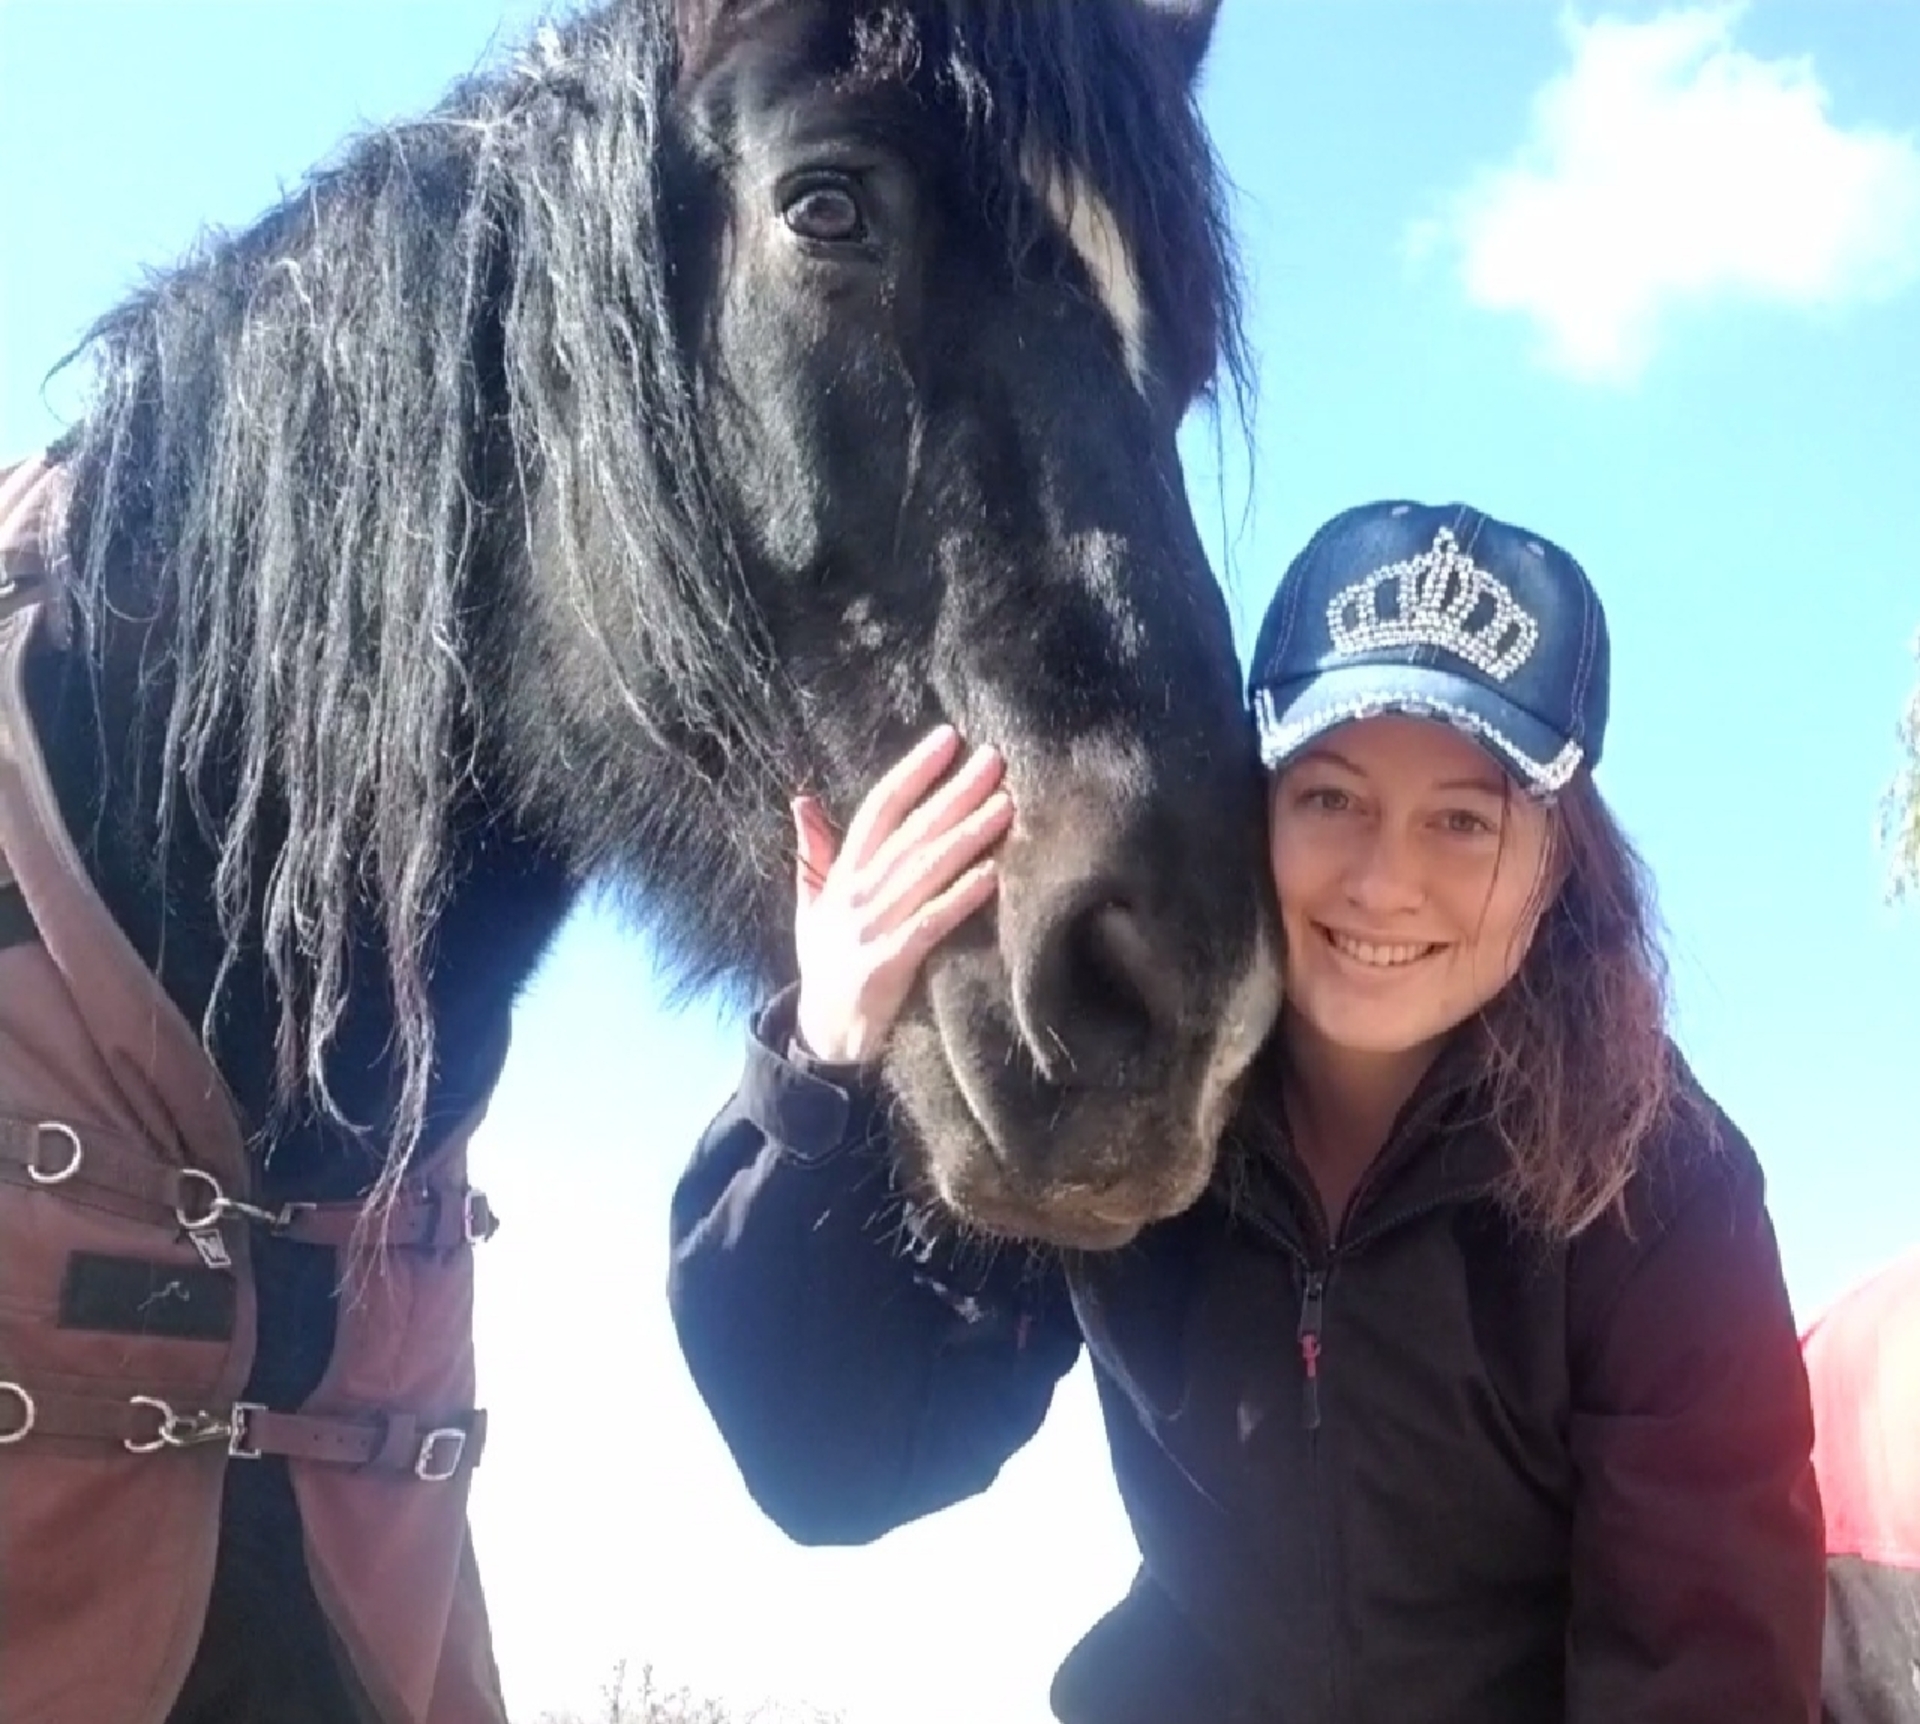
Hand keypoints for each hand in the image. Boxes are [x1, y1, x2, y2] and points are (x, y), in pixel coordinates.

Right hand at [791, 725, 1013, 1064]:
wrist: (821, 1038)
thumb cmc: (826, 967)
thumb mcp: (811, 907)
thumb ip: (814, 854)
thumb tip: (802, 801)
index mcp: (843, 875)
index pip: (879, 809)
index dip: (913, 771)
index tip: (949, 738)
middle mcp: (855, 895)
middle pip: (910, 833)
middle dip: (953, 793)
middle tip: (995, 759)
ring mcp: (870, 929)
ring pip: (923, 872)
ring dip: (966, 836)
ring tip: (1005, 806)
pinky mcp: (886, 966)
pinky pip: (928, 925)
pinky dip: (958, 899)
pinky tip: (990, 876)